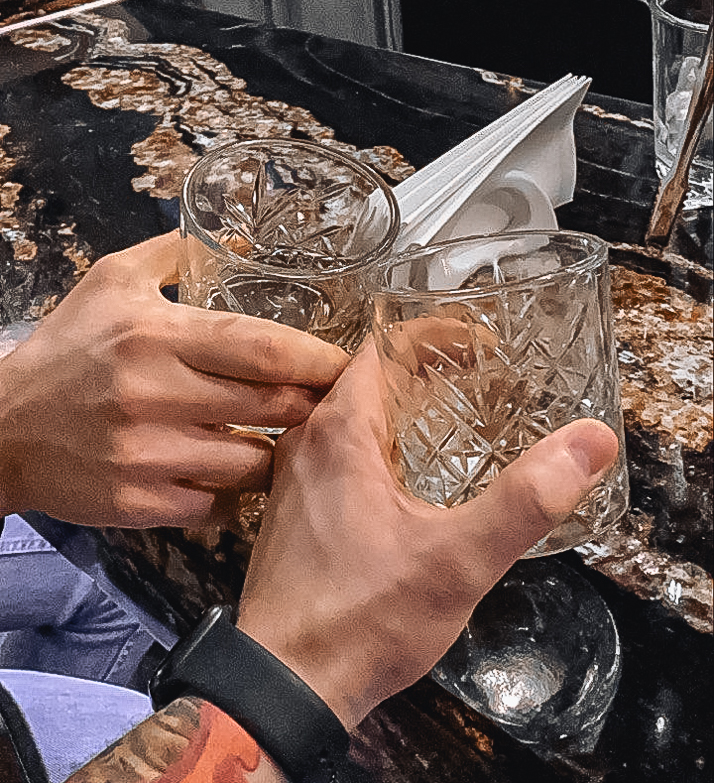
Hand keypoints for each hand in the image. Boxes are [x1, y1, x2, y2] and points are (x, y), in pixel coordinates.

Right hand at [0, 232, 347, 525]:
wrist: (0, 428)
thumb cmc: (65, 350)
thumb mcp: (111, 281)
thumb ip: (175, 253)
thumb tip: (240, 239)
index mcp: (155, 335)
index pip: (261, 347)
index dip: (317, 358)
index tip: (346, 364)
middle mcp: (155, 395)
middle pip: (272, 406)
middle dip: (311, 405)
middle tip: (328, 401)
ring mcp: (149, 456)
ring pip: (255, 463)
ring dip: (278, 452)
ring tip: (279, 438)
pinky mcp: (140, 504)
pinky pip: (221, 506)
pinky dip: (238, 493)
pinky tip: (233, 475)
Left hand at [237, 340, 618, 729]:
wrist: (284, 686)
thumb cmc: (362, 620)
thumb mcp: (457, 559)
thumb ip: (525, 499)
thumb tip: (588, 441)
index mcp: (339, 431)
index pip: (384, 346)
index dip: (436, 336)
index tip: (484, 346)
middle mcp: (306, 441)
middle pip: (369, 377)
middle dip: (427, 369)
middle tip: (483, 378)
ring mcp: (294, 476)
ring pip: (352, 416)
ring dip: (402, 407)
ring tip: (456, 419)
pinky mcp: (295, 510)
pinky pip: (340, 452)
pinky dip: (381, 444)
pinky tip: (412, 478)